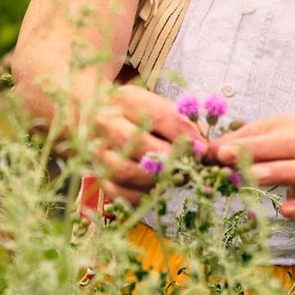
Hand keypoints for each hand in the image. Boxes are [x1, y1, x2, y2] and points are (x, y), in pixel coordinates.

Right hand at [91, 85, 196, 205]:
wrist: (93, 113)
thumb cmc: (134, 110)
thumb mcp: (155, 103)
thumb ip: (179, 120)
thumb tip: (201, 145)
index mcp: (124, 100)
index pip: (157, 116)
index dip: (182, 134)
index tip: (201, 148)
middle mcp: (105, 124)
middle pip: (138, 144)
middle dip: (170, 159)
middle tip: (189, 166)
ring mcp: (97, 151)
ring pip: (125, 171)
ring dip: (156, 179)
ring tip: (176, 178)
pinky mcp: (97, 175)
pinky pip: (118, 192)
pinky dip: (140, 195)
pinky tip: (158, 189)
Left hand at [210, 114, 294, 220]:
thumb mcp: (271, 143)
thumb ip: (241, 146)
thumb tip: (207, 153)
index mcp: (292, 128)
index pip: (264, 130)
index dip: (239, 140)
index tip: (214, 150)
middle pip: (287, 143)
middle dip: (256, 149)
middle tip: (225, 157)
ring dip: (279, 172)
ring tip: (253, 177)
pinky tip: (286, 211)